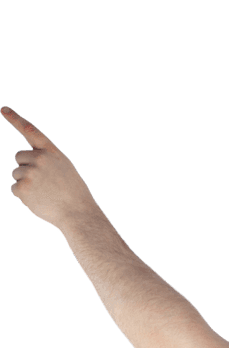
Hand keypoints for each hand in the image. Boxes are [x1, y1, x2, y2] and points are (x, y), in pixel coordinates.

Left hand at [2, 105, 101, 228]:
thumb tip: (24, 161)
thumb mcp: (64, 169)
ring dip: (26, 183)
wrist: (78, 214)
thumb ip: (46, 160)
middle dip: (26, 166)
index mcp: (51, 152)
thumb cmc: (73, 194)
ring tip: (45, 193)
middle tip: (44, 182)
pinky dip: (24, 195)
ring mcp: (30, 173)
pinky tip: (39, 200)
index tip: (3, 109)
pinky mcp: (21, 187)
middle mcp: (40, 159)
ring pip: (16, 173)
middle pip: (19, 156)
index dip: (15, 119)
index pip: (30, 130)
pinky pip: (15, 188)